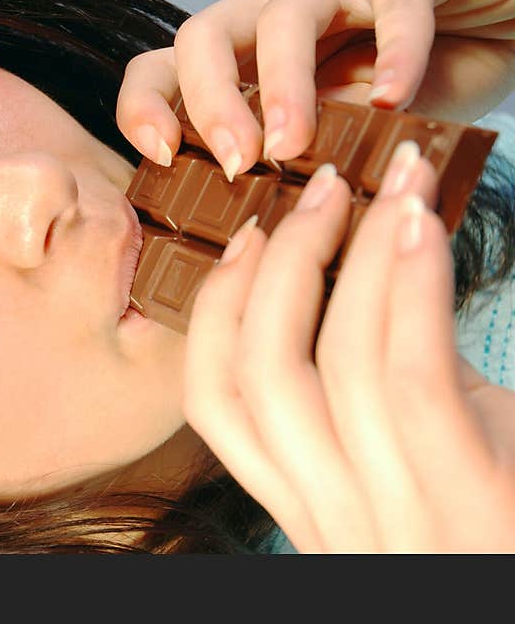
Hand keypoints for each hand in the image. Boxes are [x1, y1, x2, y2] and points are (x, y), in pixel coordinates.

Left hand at [117, 0, 514, 176]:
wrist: (493, 25)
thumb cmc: (407, 85)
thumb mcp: (344, 137)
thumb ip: (307, 165)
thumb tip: (268, 225)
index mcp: (246, 60)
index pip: (164, 70)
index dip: (145, 107)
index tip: (163, 157)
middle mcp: (274, 17)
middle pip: (202, 37)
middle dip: (207, 102)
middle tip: (237, 165)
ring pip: (284, 16)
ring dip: (283, 87)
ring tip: (295, 147)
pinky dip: (393, 50)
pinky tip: (392, 96)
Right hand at [183, 148, 514, 551]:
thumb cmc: (496, 510)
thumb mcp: (406, 460)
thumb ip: (366, 386)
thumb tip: (359, 266)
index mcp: (302, 502)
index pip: (211, 402)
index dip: (214, 307)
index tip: (247, 236)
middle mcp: (331, 516)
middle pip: (260, 371)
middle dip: (282, 262)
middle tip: (323, 188)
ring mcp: (397, 515)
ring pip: (337, 361)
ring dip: (361, 250)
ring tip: (399, 182)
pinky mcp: (472, 498)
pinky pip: (411, 374)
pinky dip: (411, 284)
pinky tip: (422, 223)